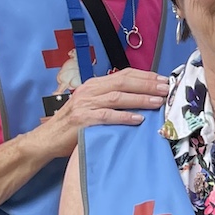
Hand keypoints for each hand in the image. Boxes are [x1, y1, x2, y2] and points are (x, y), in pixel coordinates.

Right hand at [31, 67, 170, 157]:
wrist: (48, 139)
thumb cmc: (76, 124)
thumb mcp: (94, 105)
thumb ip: (113, 100)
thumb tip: (144, 98)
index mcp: (95, 85)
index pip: (124, 74)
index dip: (146, 76)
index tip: (165, 80)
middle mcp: (90, 91)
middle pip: (123, 82)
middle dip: (148, 85)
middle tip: (167, 89)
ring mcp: (85, 104)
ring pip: (117, 97)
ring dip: (140, 99)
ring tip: (158, 102)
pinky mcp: (82, 120)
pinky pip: (106, 116)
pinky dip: (123, 117)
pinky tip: (138, 119)